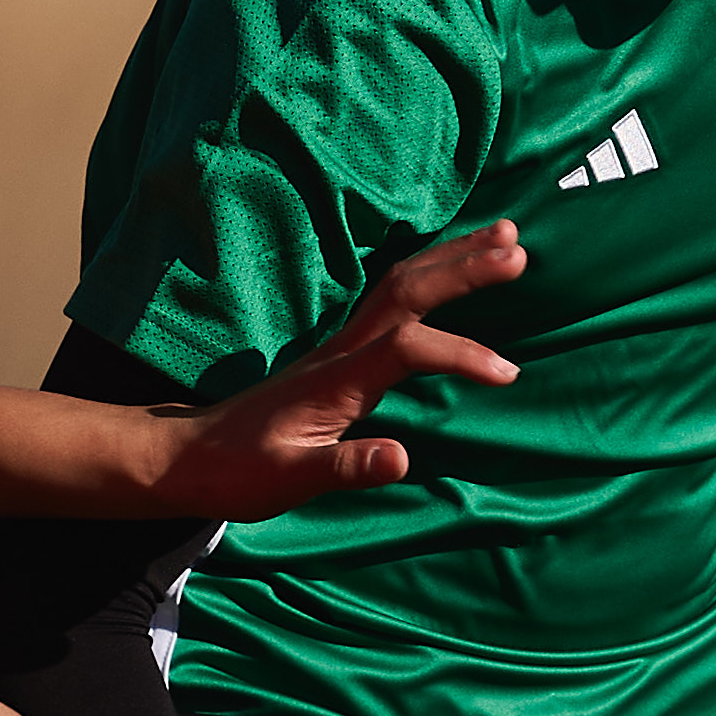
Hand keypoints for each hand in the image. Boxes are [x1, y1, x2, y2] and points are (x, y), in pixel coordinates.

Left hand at [158, 222, 524, 516]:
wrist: (196, 456)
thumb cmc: (243, 471)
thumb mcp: (293, 480)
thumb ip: (348, 467)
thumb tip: (403, 458)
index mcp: (338, 380)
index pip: (407, 349)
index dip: (458, 354)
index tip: (506, 373)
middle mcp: (344, 351)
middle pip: (408, 292)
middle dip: (463, 268)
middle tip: (518, 247)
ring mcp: (344, 346)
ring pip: (402, 285)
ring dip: (453, 259)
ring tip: (505, 235)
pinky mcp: (344, 352)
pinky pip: (395, 298)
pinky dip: (432, 274)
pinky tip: (453, 266)